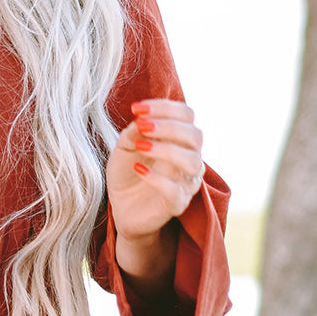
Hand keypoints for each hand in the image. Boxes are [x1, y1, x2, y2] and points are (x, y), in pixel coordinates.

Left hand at [106, 98, 204, 242]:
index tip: (136, 108)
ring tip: (140, 146)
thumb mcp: (125, 147)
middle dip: (168, 126)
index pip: (186, 115)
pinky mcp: (177, 204)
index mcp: (180, 140)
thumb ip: (134, 131)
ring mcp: (186, 182)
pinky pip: (176, 190)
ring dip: (167, 149)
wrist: (122, 208)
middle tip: (141, 125)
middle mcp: (190, 158)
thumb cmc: (128, 173)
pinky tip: (139, 170)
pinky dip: (157, 178)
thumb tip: (142, 118)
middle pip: (194, 135)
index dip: (165, 107)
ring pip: (192, 162)